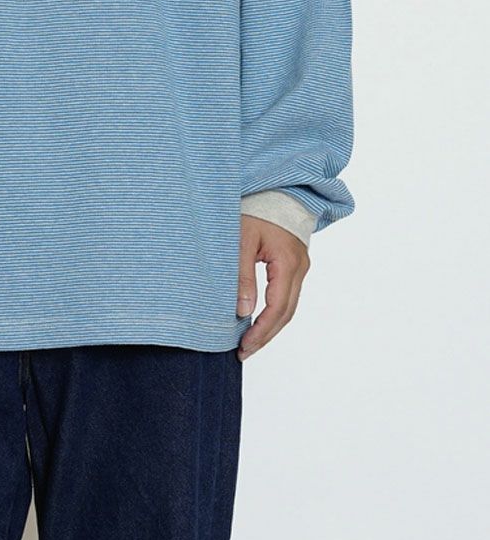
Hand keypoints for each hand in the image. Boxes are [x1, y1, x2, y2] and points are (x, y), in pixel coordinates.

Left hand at [235, 215, 309, 360]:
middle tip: (244, 351)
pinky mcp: (294, 264)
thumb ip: (242, 276)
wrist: (273, 189)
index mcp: (288, 262)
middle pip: (286, 312)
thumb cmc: (255, 209)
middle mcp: (299, 267)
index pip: (277, 307)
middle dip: (266, 335)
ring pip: (289, 306)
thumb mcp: (241, 240)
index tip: (243, 346)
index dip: (261, 331)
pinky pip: (287, 295)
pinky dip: (274, 311)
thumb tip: (243, 311)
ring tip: (249, 342)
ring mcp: (299, 266)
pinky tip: (258, 320)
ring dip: (270, 326)